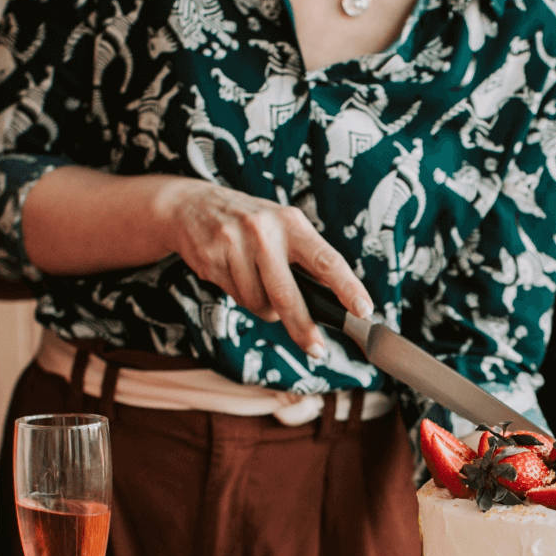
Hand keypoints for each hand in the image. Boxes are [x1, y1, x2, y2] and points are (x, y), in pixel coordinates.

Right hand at [157, 179, 371, 356]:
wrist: (192, 206)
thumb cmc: (250, 223)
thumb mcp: (282, 227)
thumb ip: (304, 258)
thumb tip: (332, 302)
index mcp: (291, 222)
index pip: (326, 259)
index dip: (347, 287)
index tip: (363, 310)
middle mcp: (264, 230)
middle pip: (288, 294)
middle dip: (303, 327)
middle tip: (317, 348)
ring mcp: (234, 244)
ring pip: (259, 302)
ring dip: (265, 308)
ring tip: (258, 284)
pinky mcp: (211, 259)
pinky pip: (236, 298)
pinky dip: (242, 297)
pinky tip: (236, 275)